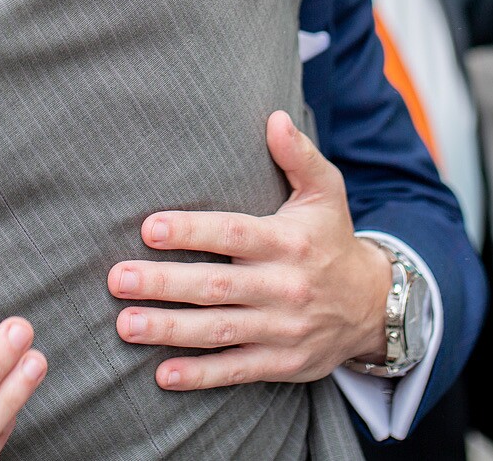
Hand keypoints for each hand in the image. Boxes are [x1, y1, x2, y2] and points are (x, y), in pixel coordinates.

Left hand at [108, 110, 390, 389]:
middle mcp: (285, 286)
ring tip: (125, 324)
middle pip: (216, 285)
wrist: (375, 304)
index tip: (149, 228)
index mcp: (289, 241)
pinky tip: (163, 373)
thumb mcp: (326, 191)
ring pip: (220, 330)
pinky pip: (238, 371)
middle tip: (117, 279)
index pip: (233, 233)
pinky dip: (201, 375)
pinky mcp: (284, 362)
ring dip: (170, 329)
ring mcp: (284, 328)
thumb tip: (274, 117)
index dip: (191, 232)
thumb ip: (299, 155)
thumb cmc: (332, 238)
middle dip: (163, 284)